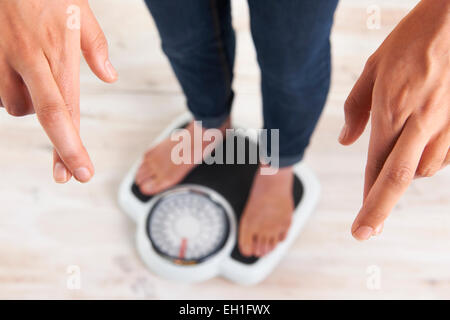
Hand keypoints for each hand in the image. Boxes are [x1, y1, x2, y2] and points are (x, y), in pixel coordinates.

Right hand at [0, 0, 116, 182]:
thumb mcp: (79, 10)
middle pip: (45, 116)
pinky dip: (11, 90)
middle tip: (68, 176)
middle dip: (60, 150)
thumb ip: (95, 46)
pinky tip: (19, 72)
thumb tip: (110, 77)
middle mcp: (29, 59)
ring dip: (30, 107)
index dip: (73, 146)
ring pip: (16, 106)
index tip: (82, 172)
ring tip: (39, 82)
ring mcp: (2, 58)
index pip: (66, 110)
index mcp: (57, 52)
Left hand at [339, 0, 449, 239]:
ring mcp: (447, 124)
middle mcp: (419, 123)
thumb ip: (357, 108)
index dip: (367, 200)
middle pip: (398, 179)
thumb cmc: (415, 38)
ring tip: (398, 157)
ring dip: (406, 173)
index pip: (375, 166)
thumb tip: (347, 141)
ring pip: (425, 169)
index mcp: (391, 110)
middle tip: (366, 233)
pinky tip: (421, 145)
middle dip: (379, 210)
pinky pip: (445, 154)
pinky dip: (429, 158)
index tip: (360, 227)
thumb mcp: (374, 67)